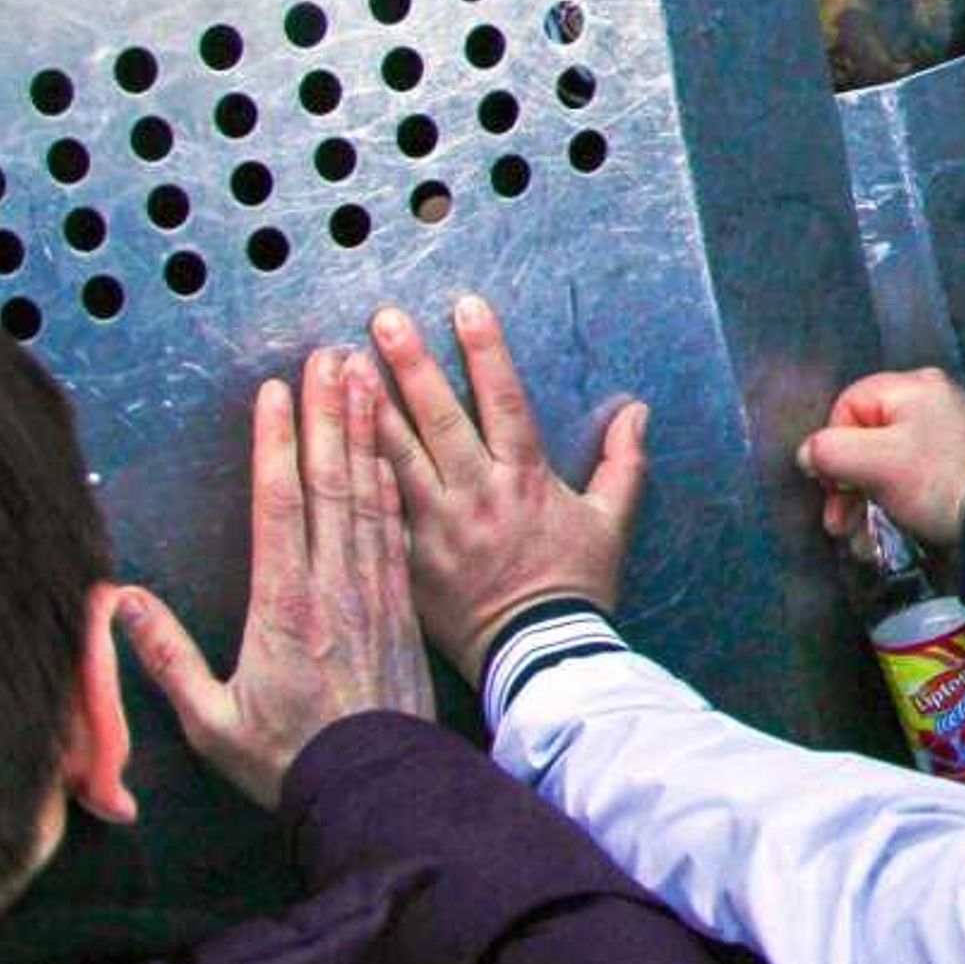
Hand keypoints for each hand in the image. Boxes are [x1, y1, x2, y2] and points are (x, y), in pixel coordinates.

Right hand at [117, 348, 435, 809]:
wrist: (379, 785)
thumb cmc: (288, 759)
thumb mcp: (211, 721)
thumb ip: (167, 659)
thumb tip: (121, 604)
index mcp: (286, 607)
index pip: (282, 506)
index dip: (278, 443)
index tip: (275, 392)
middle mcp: (334, 586)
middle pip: (333, 484)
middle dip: (330, 415)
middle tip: (331, 356)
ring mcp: (374, 591)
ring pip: (371, 496)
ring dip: (368, 435)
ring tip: (366, 379)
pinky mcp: (401, 604)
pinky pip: (396, 529)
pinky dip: (393, 482)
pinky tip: (392, 451)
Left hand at [369, 296, 648, 676]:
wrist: (537, 656)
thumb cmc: (576, 588)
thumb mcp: (611, 523)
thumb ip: (623, 463)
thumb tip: (637, 412)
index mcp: (526, 480)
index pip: (505, 401)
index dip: (487, 351)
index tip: (466, 307)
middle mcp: (477, 495)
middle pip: (440, 418)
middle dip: (412, 364)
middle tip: (382, 319)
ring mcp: (435, 528)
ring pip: (396, 456)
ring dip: (369, 407)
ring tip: (341, 365)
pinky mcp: (406, 560)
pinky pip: (374, 509)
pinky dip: (352, 473)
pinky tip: (327, 444)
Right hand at [802, 368, 964, 553]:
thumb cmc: (935, 479)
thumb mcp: (876, 461)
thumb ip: (831, 451)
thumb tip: (808, 454)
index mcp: (913, 388)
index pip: (848, 406)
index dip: (832, 445)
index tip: (832, 483)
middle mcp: (928, 404)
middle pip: (863, 440)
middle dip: (844, 486)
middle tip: (837, 524)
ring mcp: (940, 438)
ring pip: (881, 466)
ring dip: (860, 504)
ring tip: (856, 540)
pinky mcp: (948, 468)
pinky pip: (904, 481)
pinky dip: (887, 506)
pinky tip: (876, 539)